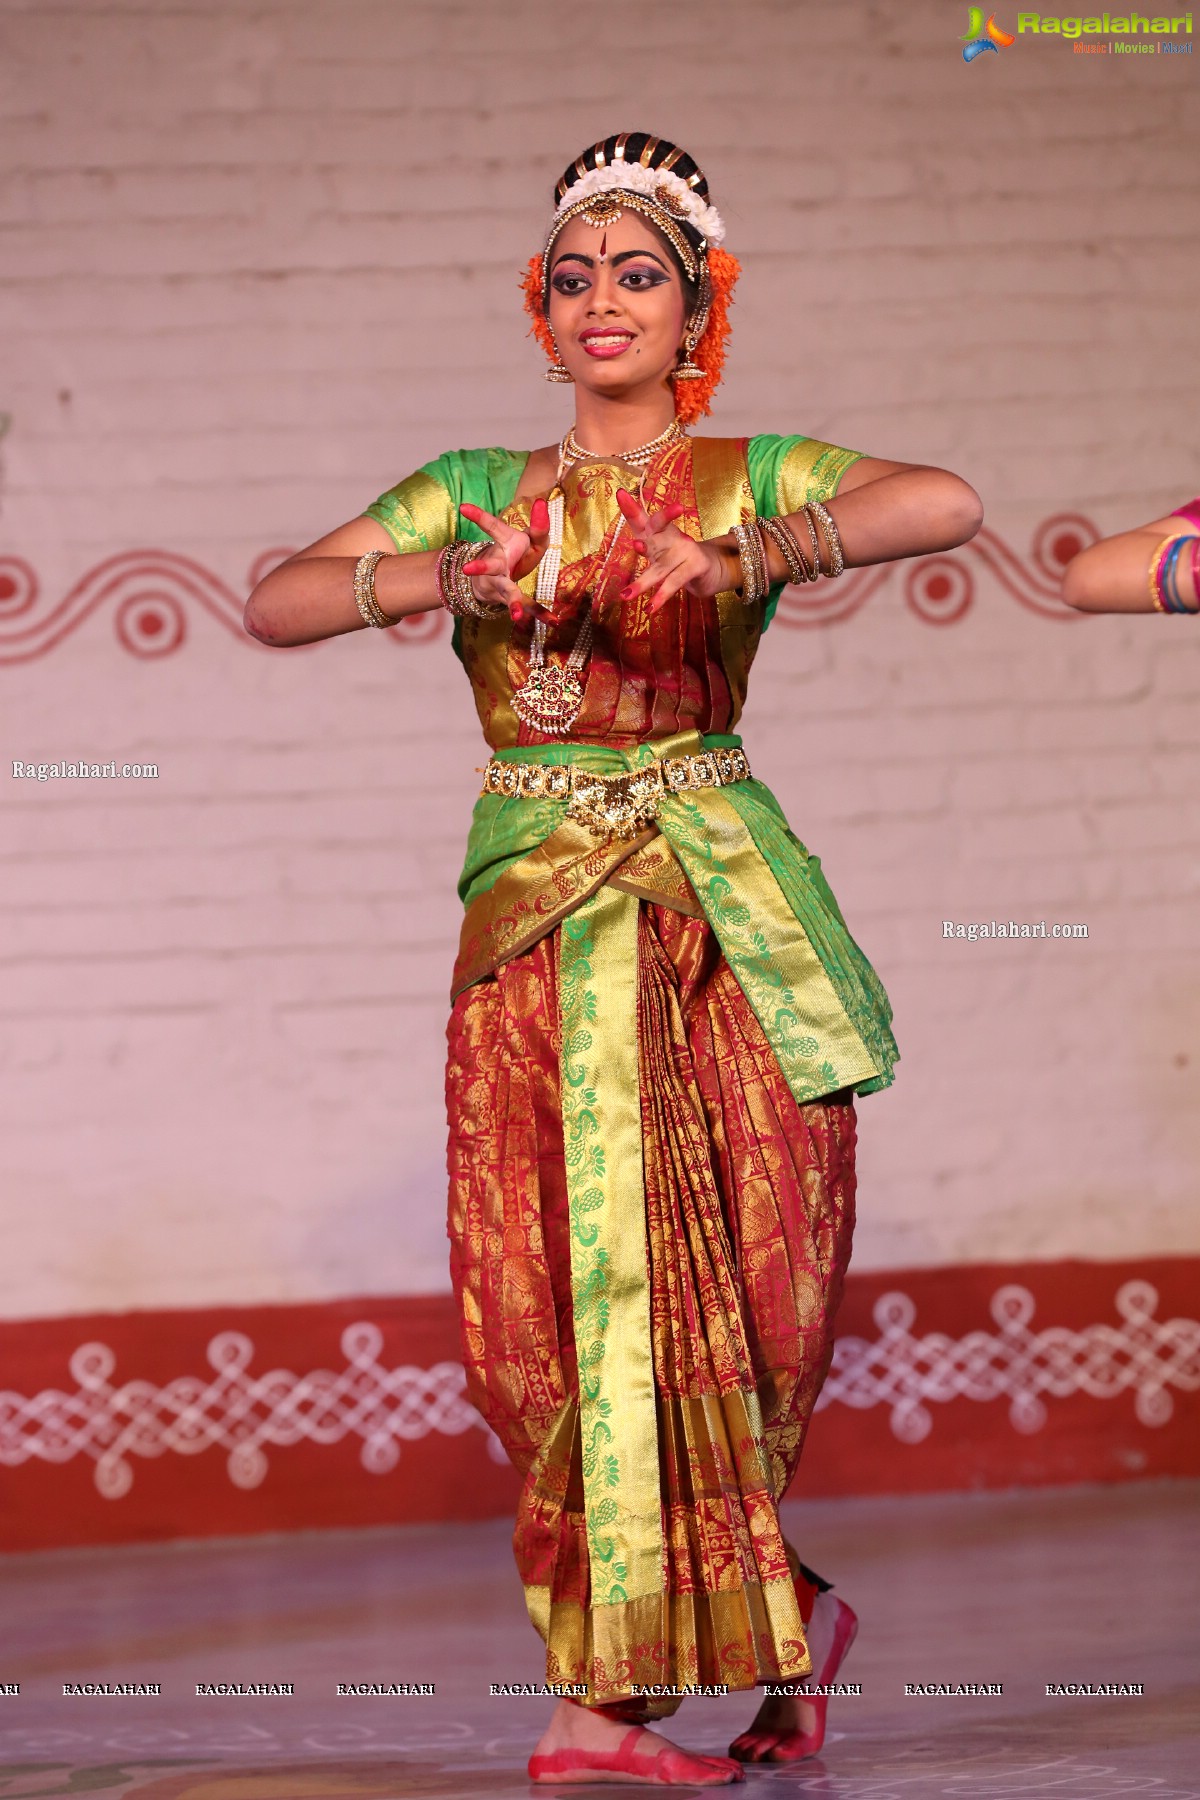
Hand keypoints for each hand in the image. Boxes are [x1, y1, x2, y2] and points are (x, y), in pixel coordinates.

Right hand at [458, 499, 549, 623]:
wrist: (494, 580)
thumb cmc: (517, 554)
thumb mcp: (530, 538)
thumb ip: (538, 524)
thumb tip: (539, 501)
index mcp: (504, 544)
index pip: (491, 527)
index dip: (479, 517)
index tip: (463, 508)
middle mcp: (500, 564)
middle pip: (490, 566)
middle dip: (480, 568)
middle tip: (468, 569)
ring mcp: (504, 582)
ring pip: (507, 591)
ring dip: (512, 602)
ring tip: (517, 616)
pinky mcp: (513, 596)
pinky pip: (528, 605)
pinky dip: (541, 613)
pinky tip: (554, 622)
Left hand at [614, 488, 731, 615]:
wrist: (712, 568)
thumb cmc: (679, 559)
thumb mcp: (660, 552)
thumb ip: (646, 545)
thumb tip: (635, 543)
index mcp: (659, 532)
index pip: (644, 518)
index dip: (632, 507)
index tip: (620, 493)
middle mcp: (671, 537)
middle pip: (656, 531)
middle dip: (643, 531)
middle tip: (635, 544)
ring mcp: (685, 549)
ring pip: (660, 567)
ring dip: (643, 583)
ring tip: (626, 596)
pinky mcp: (695, 565)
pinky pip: (675, 582)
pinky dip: (662, 595)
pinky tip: (651, 607)